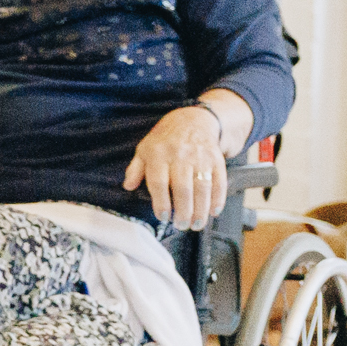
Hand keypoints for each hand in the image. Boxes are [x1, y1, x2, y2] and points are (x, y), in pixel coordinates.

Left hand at [121, 100, 237, 230]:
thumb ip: (135, 169)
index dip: (161, 203)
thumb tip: (128, 186)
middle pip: (183, 188)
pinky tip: (213, 211)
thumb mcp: (145, 149)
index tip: (163, 217)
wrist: (194, 120)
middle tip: (181, 225)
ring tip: (196, 224)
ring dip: (201, 210)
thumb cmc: (166, 139)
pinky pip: (219, 182)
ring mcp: (200, 157)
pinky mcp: (216, 160)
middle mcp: (180, 155)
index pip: (159, 182)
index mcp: (159, 154)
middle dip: (183, 212)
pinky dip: (218, 199)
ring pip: (202, 188)